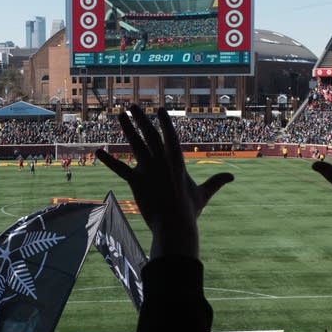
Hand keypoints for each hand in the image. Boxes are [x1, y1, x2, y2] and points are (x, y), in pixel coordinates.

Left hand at [96, 106, 232, 259]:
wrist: (175, 225)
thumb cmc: (189, 211)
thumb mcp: (203, 194)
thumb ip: (216, 182)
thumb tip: (233, 176)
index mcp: (177, 162)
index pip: (170, 137)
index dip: (165, 122)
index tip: (160, 110)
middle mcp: (162, 162)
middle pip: (150, 134)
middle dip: (142, 119)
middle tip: (134, 106)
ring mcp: (149, 170)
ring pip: (136, 144)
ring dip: (128, 128)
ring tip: (121, 115)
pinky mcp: (137, 181)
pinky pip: (120, 169)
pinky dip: (109, 161)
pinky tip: (98, 152)